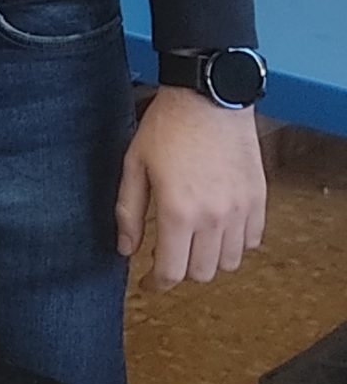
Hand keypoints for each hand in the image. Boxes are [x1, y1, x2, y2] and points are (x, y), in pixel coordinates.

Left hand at [116, 87, 267, 287]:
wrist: (208, 98)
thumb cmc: (166, 126)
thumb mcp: (134, 164)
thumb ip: (129, 210)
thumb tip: (125, 248)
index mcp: (178, 212)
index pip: (172, 271)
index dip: (157, 284)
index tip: (148, 284)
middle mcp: (214, 218)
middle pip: (203, 273)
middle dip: (181, 271)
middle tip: (167, 256)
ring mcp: (240, 211)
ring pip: (230, 261)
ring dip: (209, 259)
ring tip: (191, 241)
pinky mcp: (258, 200)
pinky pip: (252, 240)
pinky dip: (235, 243)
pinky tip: (217, 227)